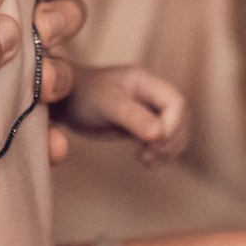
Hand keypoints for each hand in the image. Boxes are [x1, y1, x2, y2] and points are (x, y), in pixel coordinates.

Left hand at [63, 64, 190, 164]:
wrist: (64, 101)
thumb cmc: (83, 96)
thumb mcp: (107, 105)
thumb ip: (133, 117)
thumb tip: (159, 134)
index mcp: (146, 82)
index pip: (176, 103)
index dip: (173, 125)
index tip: (153, 142)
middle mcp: (151, 94)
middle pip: (180, 119)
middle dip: (170, 140)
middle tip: (147, 154)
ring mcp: (147, 110)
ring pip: (174, 131)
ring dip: (167, 150)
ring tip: (145, 160)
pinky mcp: (141, 125)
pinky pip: (161, 140)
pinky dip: (160, 154)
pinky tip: (145, 162)